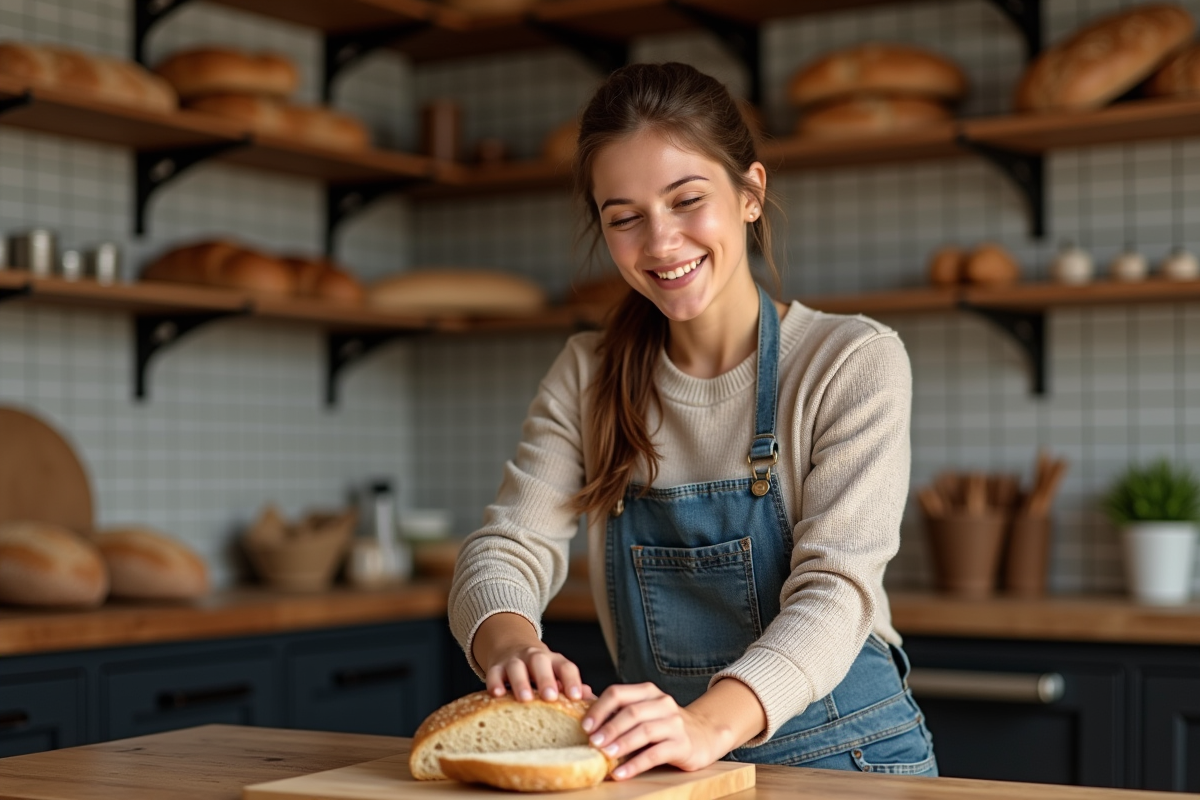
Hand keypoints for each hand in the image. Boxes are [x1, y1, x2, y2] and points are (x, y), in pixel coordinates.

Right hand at [473, 613, 591, 702]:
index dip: (572, 681)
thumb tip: (591, 699)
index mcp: (554, 661)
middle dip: (546, 679)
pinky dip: (495, 682)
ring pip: (517, 667)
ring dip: (521, 682)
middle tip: (551, 697)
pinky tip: (497, 694)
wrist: (511, 646)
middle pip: (541, 663)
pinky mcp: (496, 666)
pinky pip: (494, 672)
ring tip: (525, 698)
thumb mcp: (557, 674)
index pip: (566, 667)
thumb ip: (572, 687)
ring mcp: (514, 660)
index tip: (575, 697)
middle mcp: (535, 657)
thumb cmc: (541, 670)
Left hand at [581, 683, 721, 779]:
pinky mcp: (682, 745)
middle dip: (609, 728)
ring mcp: (674, 723)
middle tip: (592, 742)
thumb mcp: (642, 709)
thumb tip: (581, 694)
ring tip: (604, 756)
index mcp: (648, 692)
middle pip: (631, 712)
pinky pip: (655, 754)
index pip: (618, 693)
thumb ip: (614, 705)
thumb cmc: (663, 724)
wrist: (703, 735)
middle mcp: (662, 704)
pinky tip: (620, 773)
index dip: (599, 708)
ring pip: (644, 731)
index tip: (585, 726)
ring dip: (621, 744)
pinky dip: (635, 764)